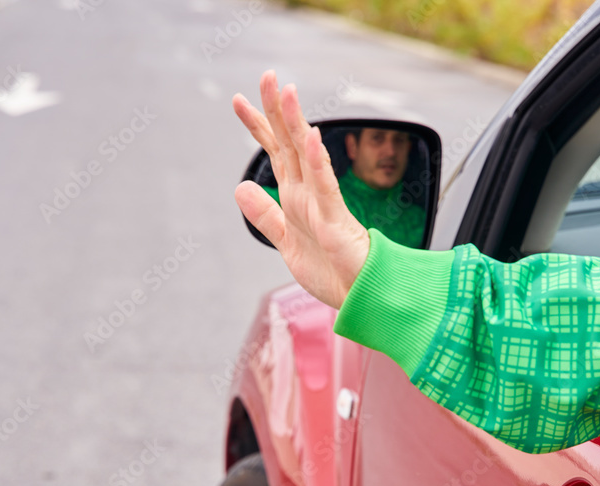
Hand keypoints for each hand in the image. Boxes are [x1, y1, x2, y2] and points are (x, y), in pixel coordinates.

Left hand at [232, 70, 369, 309]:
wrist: (360, 295)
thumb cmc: (331, 270)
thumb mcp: (285, 242)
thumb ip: (265, 215)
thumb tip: (240, 186)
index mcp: (297, 196)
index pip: (275, 151)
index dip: (257, 126)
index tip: (238, 100)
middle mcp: (309, 192)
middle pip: (290, 143)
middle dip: (277, 109)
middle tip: (266, 76)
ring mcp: (323, 203)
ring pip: (308, 155)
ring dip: (297, 123)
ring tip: (288, 92)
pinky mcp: (336, 220)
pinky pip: (325, 186)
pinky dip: (318, 162)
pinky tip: (311, 139)